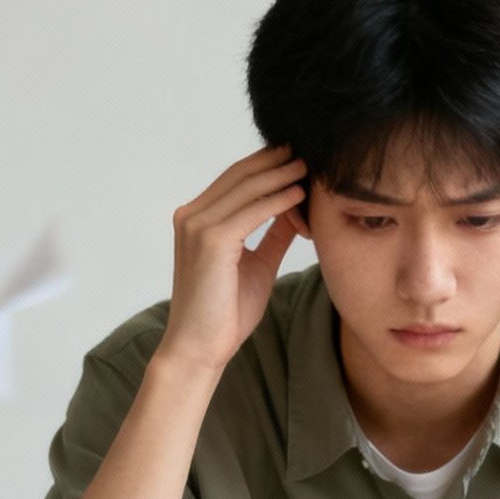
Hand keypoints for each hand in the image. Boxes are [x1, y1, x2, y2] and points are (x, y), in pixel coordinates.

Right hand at [153, 145, 307, 376]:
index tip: (297, 157)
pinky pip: (252, 211)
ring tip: (308, 167)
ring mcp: (197, 226)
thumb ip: (271, 235)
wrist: (201, 348)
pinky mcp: (210, 241)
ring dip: (280, 175)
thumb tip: (293, 210)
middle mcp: (191, 216)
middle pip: (240, 176)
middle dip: (275, 162)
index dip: (266, 165)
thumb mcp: (257, 264)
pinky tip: (299, 194)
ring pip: (247, 189)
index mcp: (196, 219)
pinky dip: (278, 200)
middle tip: (307, 151)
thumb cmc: (225, 312)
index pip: (234, 179)